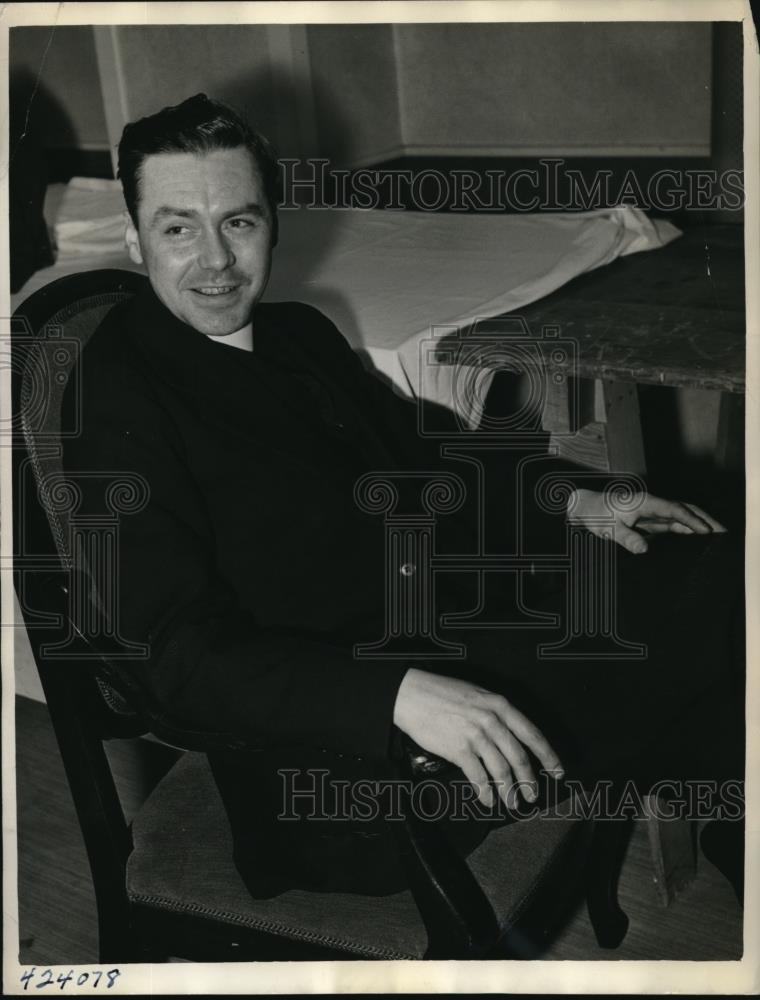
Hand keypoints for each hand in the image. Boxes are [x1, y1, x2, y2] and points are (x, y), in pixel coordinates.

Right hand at [393, 668, 562, 806]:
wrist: (411, 695)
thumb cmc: (442, 693)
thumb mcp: (477, 694)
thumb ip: (496, 713)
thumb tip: (511, 737)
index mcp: (500, 705)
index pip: (532, 734)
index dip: (548, 756)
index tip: (557, 771)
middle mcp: (492, 720)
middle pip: (519, 757)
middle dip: (529, 780)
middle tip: (532, 795)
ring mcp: (476, 735)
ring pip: (501, 770)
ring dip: (509, 791)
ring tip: (512, 803)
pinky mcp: (459, 749)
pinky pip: (478, 777)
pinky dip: (485, 792)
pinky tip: (488, 799)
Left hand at [568, 488, 725, 555]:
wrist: (585, 508)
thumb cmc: (596, 515)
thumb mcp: (609, 529)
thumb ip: (627, 538)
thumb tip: (644, 549)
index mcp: (646, 502)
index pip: (675, 510)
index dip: (692, 520)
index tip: (707, 531)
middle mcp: (653, 504)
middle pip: (685, 509)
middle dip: (705, 519)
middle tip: (723, 533)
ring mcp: (653, 511)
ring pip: (681, 516)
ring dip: (699, 524)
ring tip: (717, 536)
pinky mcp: (650, 519)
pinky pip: (673, 523)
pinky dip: (687, 529)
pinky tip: (697, 538)